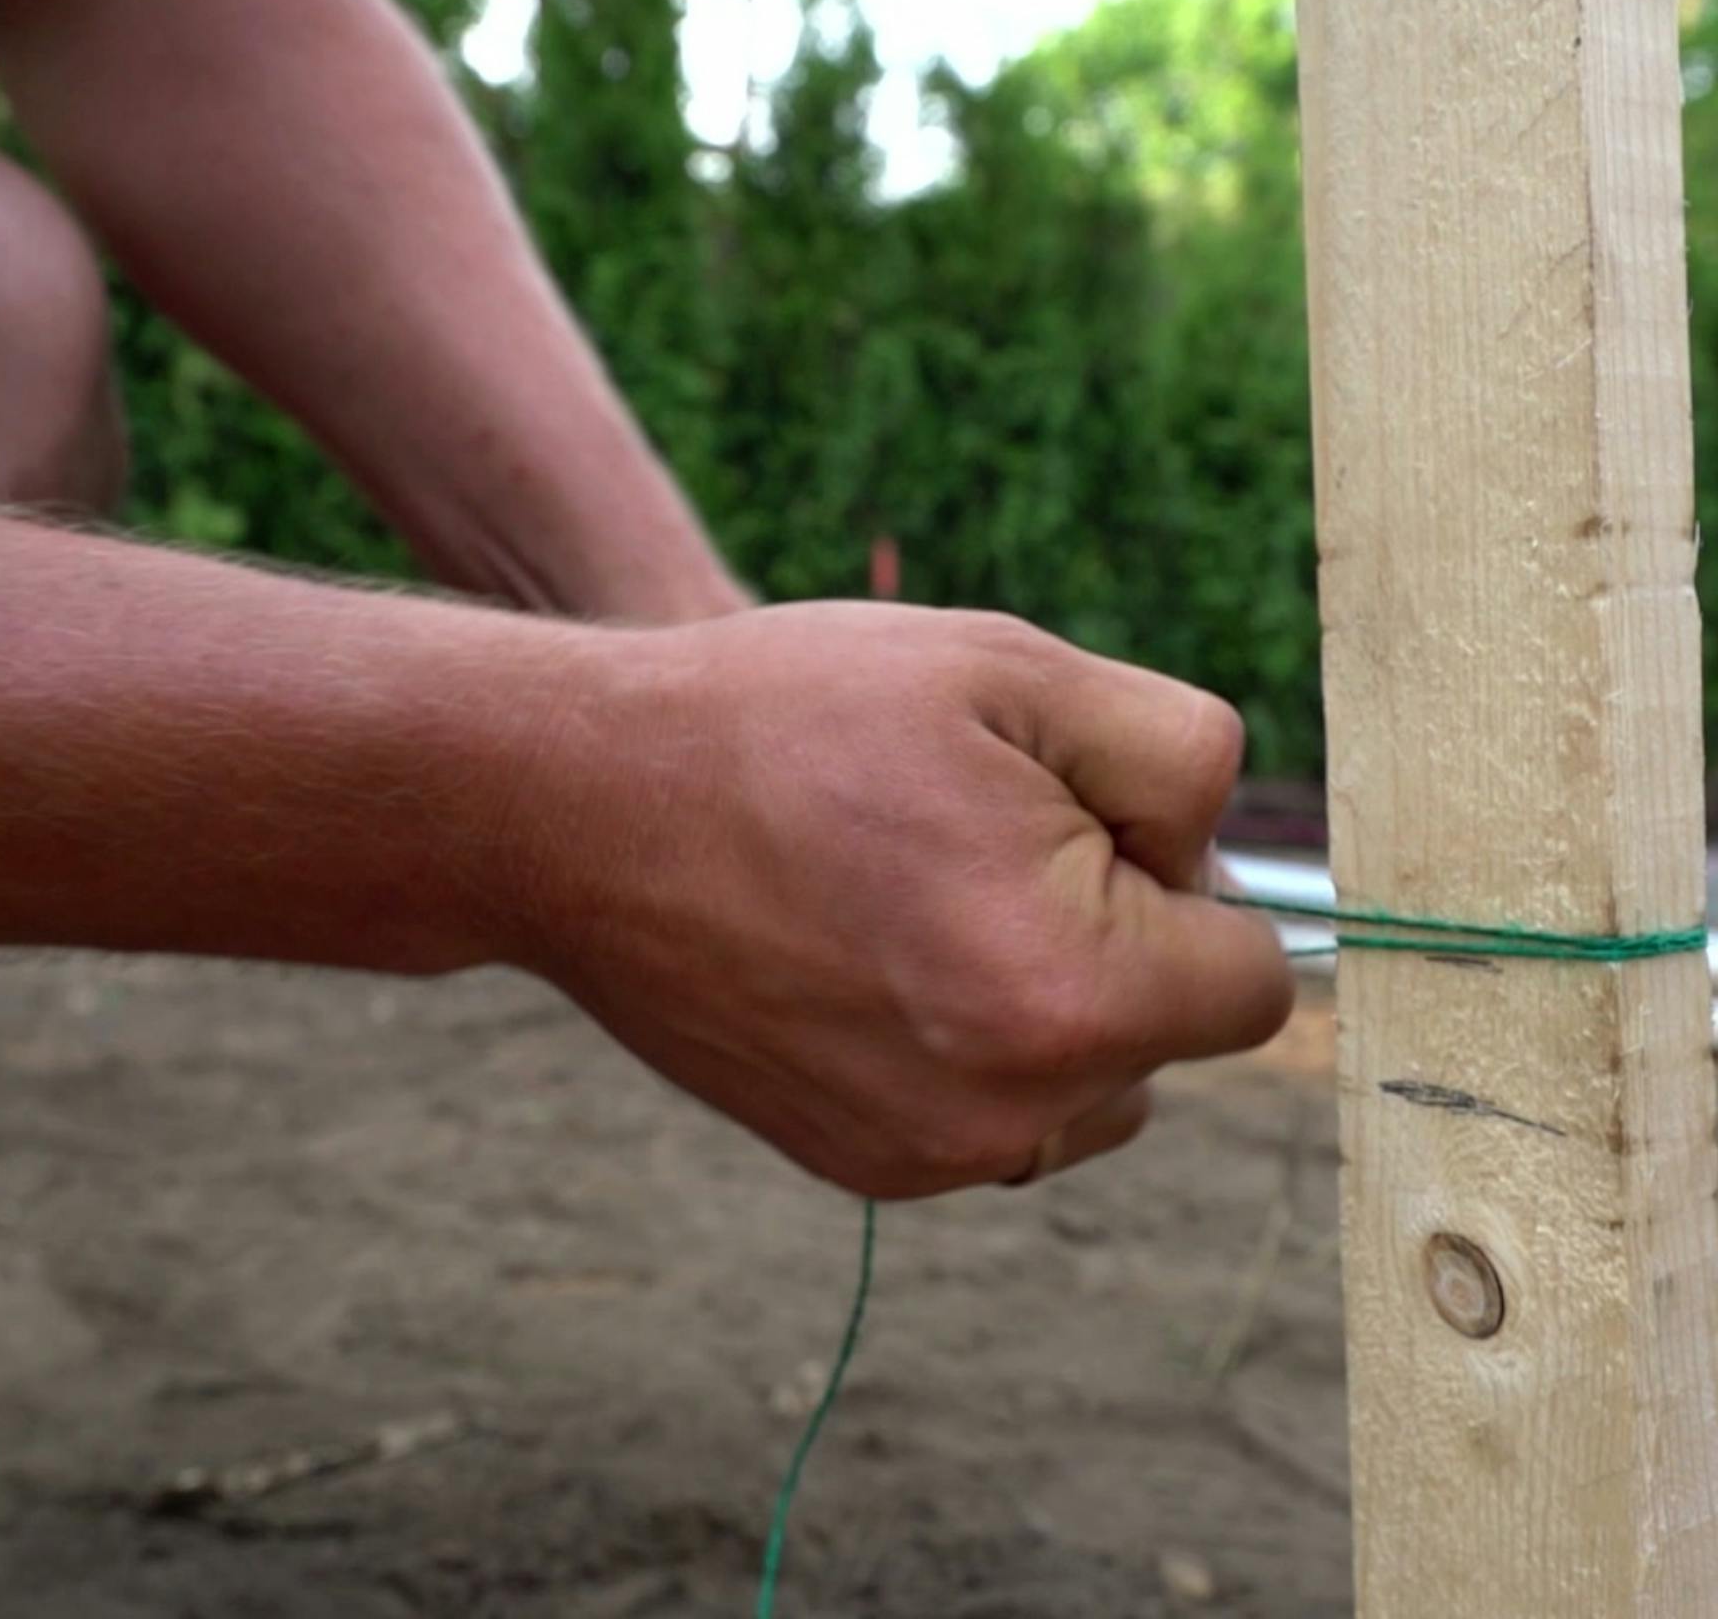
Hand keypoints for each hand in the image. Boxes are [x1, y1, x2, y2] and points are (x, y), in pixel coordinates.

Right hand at [521, 602, 1292, 1198]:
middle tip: (977, 835)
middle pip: (1171, 1035)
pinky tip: (868, 949)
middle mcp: (1011, 1112)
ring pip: (1091, 1085)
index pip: (1255, 978)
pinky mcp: (865, 1168)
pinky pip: (997, 1111)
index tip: (1073, 813)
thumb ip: (1180, 758)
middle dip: (1120, 934)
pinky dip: (972, 1038)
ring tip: (919, 893)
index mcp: (1071, 994)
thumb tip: (1219, 858)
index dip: (1182, 869)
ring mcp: (931, 1157)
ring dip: (1054, 998)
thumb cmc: (789, 720)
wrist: (580, 806)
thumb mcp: (1014, 669)